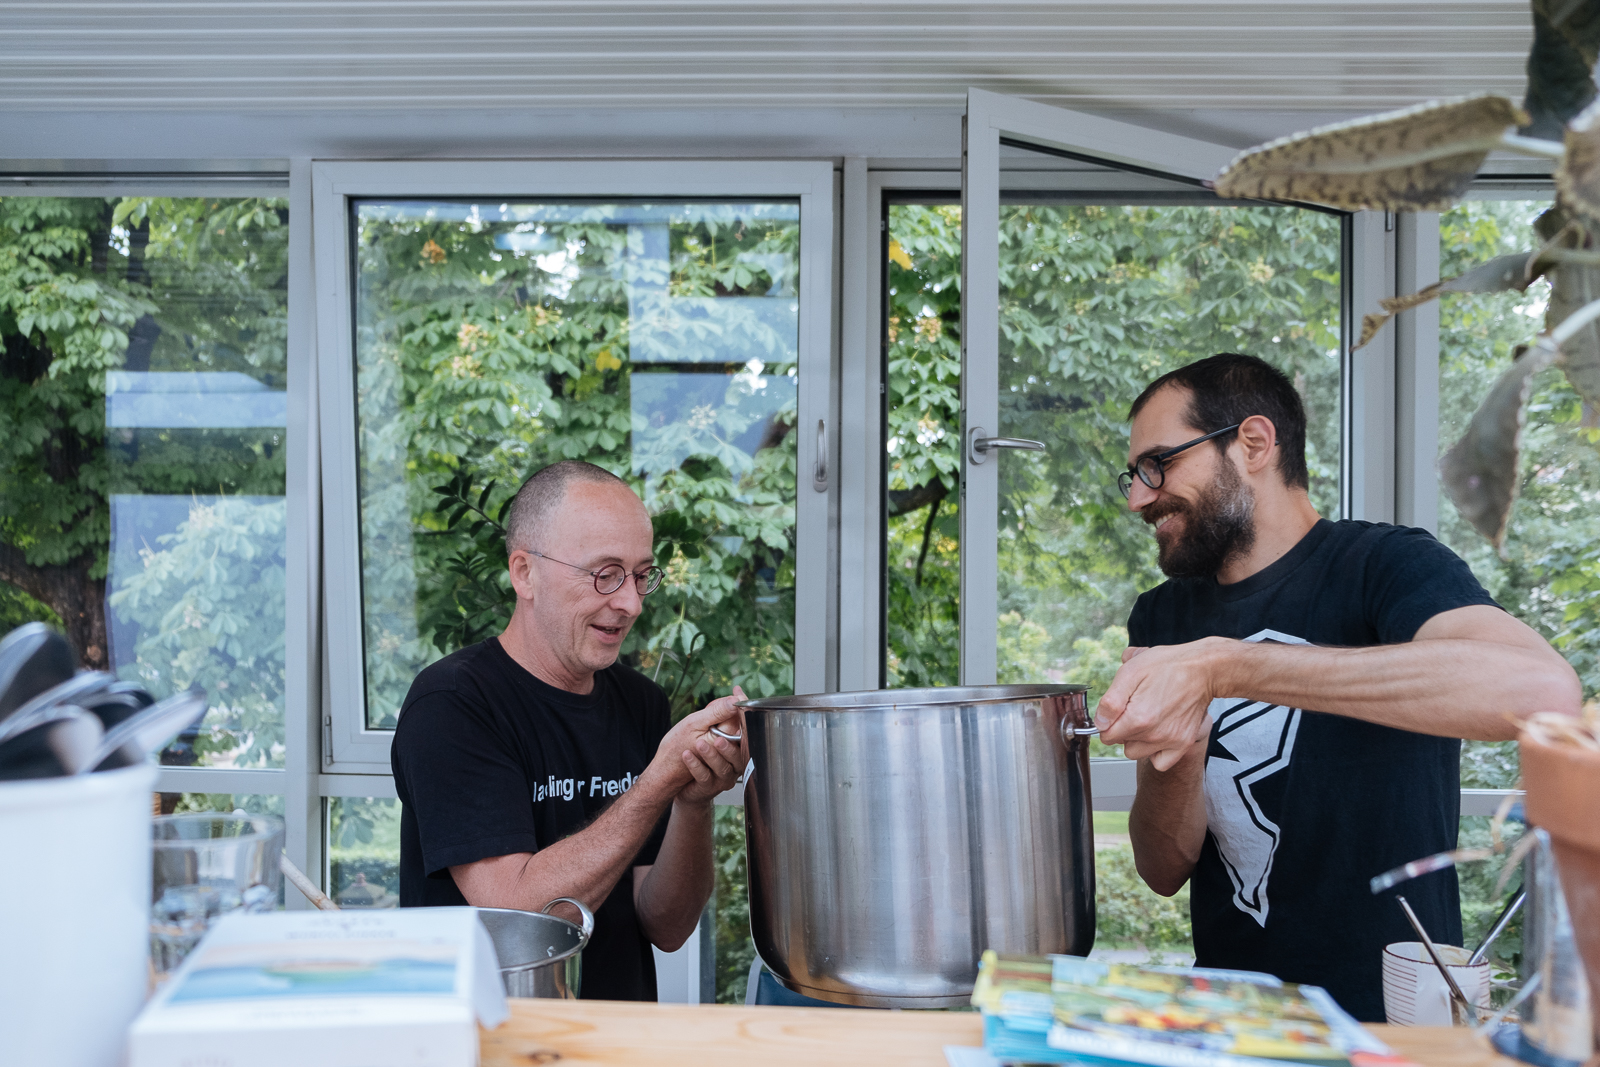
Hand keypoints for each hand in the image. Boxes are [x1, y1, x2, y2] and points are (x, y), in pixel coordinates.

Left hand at [654, 686, 748, 803]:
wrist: (673, 778)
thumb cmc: (691, 748)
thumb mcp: (701, 725)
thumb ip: (719, 712)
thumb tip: (736, 695)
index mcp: (736, 744)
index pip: (745, 733)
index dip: (743, 722)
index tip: (736, 710)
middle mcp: (734, 762)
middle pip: (739, 755)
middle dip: (729, 747)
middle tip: (718, 739)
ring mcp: (722, 776)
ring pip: (722, 767)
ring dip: (711, 756)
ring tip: (699, 745)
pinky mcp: (708, 786)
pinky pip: (704, 777)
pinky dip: (695, 766)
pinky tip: (687, 756)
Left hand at [1098, 639, 1227, 770]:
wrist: (1202, 669)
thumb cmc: (1168, 666)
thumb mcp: (1130, 672)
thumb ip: (1111, 701)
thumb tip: (1100, 723)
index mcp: (1137, 718)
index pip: (1106, 736)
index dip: (1107, 721)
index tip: (1116, 711)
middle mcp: (1153, 735)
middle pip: (1121, 744)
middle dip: (1122, 728)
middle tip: (1133, 708)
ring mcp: (1169, 741)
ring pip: (1137, 753)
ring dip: (1137, 740)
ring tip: (1146, 719)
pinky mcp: (1182, 744)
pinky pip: (1160, 762)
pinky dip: (1155, 753)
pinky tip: (1156, 735)